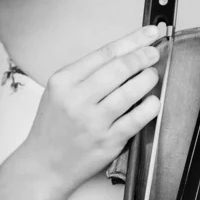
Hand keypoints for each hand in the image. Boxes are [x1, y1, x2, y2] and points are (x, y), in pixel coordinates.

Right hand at [22, 25, 160, 191]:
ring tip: (153, 75)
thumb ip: (86, 75)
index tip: (149, 34)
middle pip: (119, 68)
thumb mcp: (59, 93)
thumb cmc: (54, 129)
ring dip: (148, 79)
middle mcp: (77, 99)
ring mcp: (93, 122)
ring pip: (129, 92)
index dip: (132, 41)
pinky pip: (135, 120)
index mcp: (64, 81)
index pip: (105, 53)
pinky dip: (149, 107)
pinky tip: (154, 101)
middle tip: (154, 53)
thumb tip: (124, 56)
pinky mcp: (107, 142)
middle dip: (143, 57)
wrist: (44, 165)